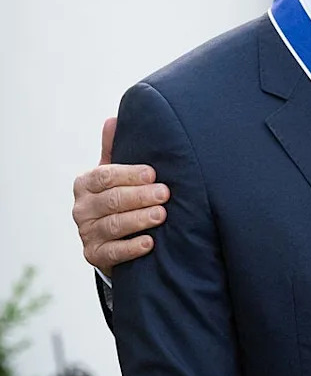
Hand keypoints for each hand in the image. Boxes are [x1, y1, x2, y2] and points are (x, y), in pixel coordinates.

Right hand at [72, 117, 168, 275]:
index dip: (129, 174)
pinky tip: (149, 243)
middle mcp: (81, 208)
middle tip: (165, 193)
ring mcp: (86, 233)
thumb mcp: (114, 172)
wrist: (110, 236)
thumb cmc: (117, 196)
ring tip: (161, 215)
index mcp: (85, 184)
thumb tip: (113, 119)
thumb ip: (113, 148)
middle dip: (140, 196)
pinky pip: (112, 253)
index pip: (104, 176)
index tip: (152, 173)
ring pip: (113, 225)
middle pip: (111, 200)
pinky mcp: (94, 255)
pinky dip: (131, 248)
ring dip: (139, 219)